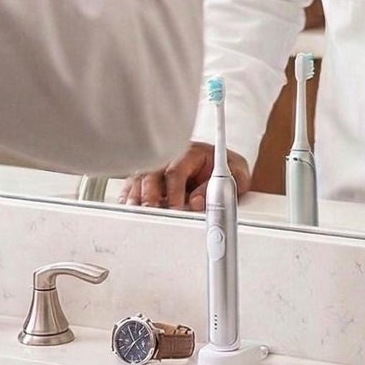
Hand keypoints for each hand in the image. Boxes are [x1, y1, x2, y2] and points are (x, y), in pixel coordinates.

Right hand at [118, 142, 250, 211]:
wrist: (224, 163)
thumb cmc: (229, 167)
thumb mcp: (237, 174)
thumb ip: (222, 186)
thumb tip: (197, 200)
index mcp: (192, 152)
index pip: (176, 169)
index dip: (174, 191)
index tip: (176, 208)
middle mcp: (172, 156)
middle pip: (152, 172)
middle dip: (150, 194)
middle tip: (152, 212)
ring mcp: (160, 165)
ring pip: (140, 176)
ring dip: (136, 195)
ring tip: (136, 211)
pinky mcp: (150, 175)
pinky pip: (134, 182)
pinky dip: (129, 194)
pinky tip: (128, 205)